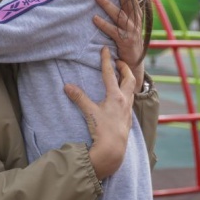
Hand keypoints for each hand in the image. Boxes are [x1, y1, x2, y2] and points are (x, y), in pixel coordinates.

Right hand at [64, 47, 133, 179]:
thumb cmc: (102, 130)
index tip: (105, 49)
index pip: (110, 74)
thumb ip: (79, 98)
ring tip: (123, 77)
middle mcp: (124, 101)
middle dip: (124, 68)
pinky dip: (128, 95)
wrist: (113, 149)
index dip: (106, 60)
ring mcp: (127, 110)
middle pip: (129, 79)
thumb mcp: (89, 112)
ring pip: (132, 90)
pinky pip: (130, 102)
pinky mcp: (128, 119)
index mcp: (115, 96)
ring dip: (128, 81)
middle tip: (119, 62)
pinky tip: (123, 99)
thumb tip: (67, 86)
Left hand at [93, 0, 144, 91]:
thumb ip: (124, 7)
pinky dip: (104, 24)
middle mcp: (135, 19)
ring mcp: (130, 30)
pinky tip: (94, 18)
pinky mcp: (124, 41)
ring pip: (119, 14)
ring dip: (108, 4)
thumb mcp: (129, 21)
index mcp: (135, 12)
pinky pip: (113, 31)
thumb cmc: (128, 37)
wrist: (134, 60)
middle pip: (128, 0)